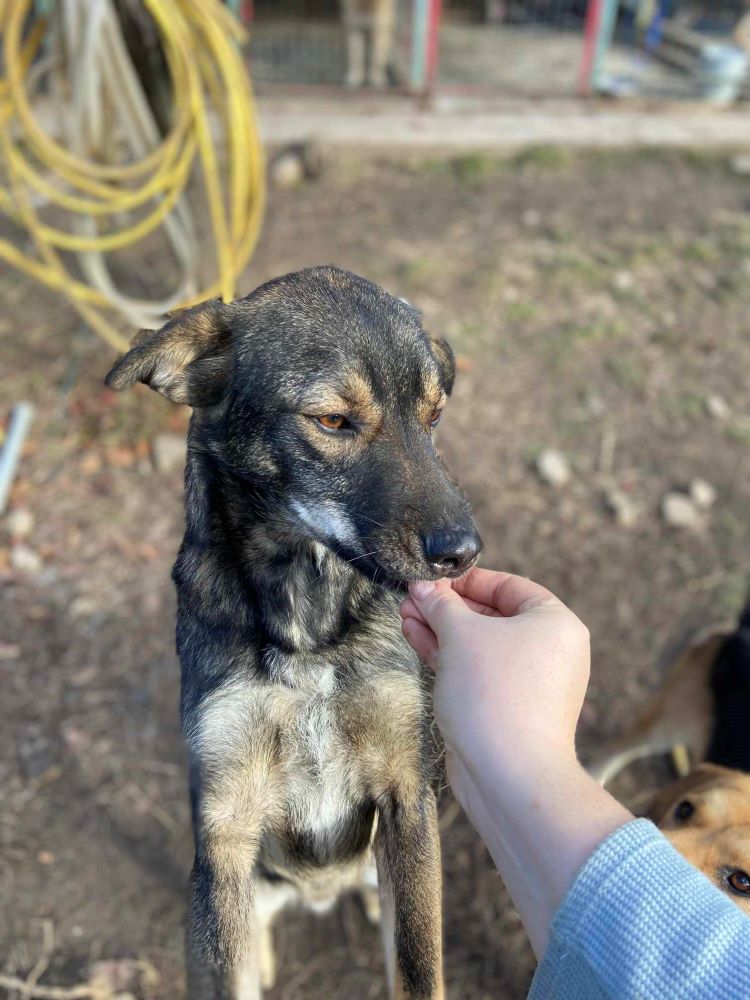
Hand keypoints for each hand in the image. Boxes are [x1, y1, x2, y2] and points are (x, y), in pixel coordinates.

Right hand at [400, 569, 589, 795]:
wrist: (509, 775)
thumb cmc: (496, 696)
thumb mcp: (462, 635)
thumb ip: (441, 605)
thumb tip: (423, 587)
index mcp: (555, 623)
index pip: (509, 586)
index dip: (467, 580)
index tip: (432, 578)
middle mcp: (549, 650)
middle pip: (492, 615)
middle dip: (447, 607)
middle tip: (412, 598)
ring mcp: (529, 682)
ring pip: (480, 645)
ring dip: (442, 630)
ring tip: (405, 616)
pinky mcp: (508, 708)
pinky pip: (477, 671)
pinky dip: (449, 656)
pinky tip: (417, 639)